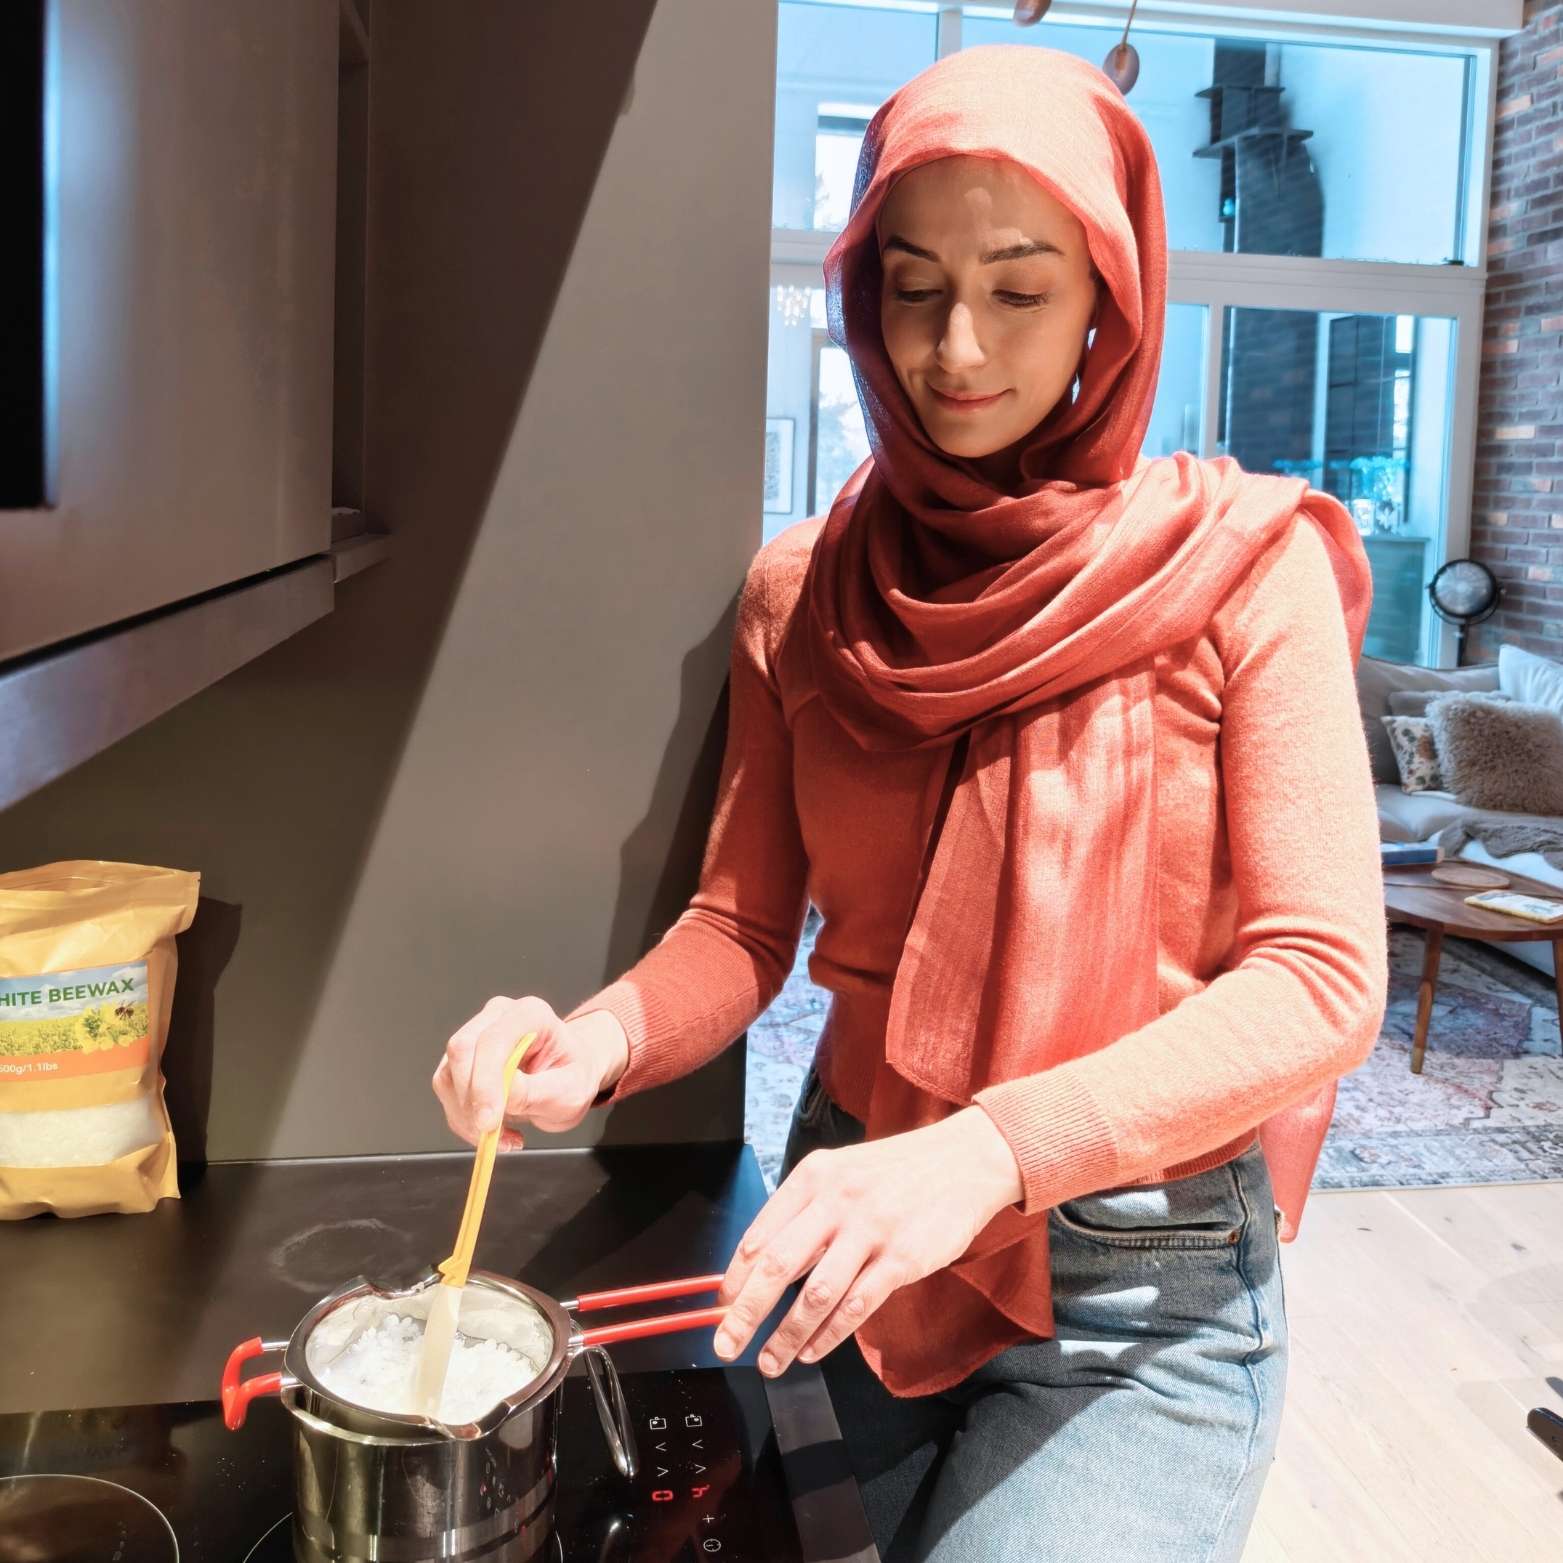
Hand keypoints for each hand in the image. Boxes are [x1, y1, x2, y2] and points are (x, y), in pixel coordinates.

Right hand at [432, 996, 628, 1149]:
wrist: (566, 1077)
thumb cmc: (572, 1077)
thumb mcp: (570, 1092)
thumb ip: (536, 1092)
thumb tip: (503, 1094)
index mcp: (530, 1014)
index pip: (493, 1040)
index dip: (486, 1081)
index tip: (489, 1122)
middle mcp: (497, 1016)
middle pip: (462, 1050)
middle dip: (471, 1100)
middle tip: (492, 1134)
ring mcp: (475, 1035)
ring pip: (448, 1075)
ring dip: (467, 1115)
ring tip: (503, 1135)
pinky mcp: (460, 1060)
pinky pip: (447, 1092)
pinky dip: (464, 1120)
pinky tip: (494, 1131)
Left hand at [713, 1107, 1023, 1375]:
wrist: (965, 1160)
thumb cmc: (897, 1172)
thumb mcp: (843, 1172)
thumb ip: (805, 1211)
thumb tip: (761, 1261)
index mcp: (815, 1176)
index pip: (762, 1232)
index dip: (736, 1276)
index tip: (722, 1305)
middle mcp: (837, 1200)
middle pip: (778, 1266)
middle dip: (746, 1312)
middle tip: (726, 1343)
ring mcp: (871, 1230)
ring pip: (815, 1294)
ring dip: (786, 1335)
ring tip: (769, 1361)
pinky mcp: (902, 1258)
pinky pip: (856, 1306)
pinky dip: (828, 1335)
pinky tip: (811, 1351)